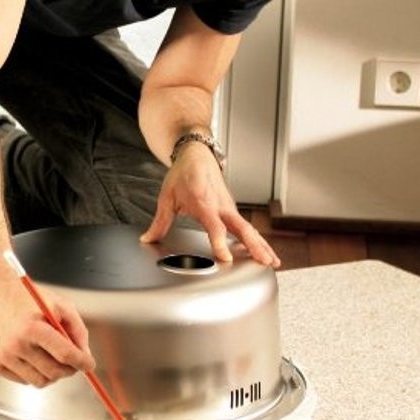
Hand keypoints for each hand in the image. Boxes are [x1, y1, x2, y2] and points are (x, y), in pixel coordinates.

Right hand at [0, 280, 95, 387]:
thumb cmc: (29, 298)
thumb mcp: (60, 305)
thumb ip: (77, 329)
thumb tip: (84, 354)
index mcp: (32, 327)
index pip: (64, 354)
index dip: (82, 362)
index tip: (90, 365)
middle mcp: (16, 344)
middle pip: (54, 372)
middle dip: (70, 370)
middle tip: (74, 362)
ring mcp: (4, 357)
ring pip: (40, 381)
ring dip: (52, 374)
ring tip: (52, 357)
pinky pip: (25, 381)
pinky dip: (35, 373)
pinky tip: (34, 356)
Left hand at [140, 143, 280, 266]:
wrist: (197, 155)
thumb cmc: (183, 174)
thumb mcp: (167, 198)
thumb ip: (159, 222)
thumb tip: (147, 239)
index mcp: (204, 203)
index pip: (215, 227)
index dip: (219, 242)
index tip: (225, 257)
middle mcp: (222, 206)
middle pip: (242, 229)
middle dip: (254, 246)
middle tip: (264, 262)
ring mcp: (230, 208)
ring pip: (249, 229)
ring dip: (262, 246)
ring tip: (272, 263)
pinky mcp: (232, 211)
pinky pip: (247, 227)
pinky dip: (258, 240)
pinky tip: (264, 253)